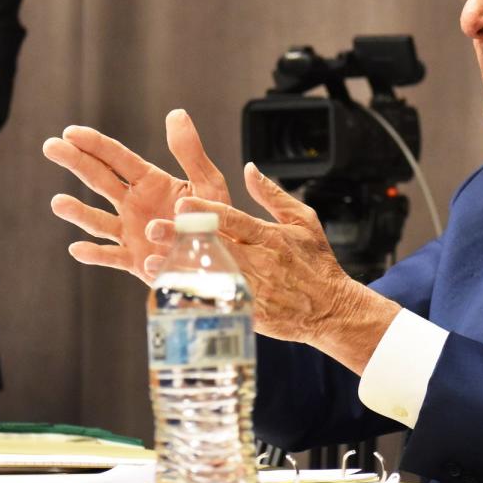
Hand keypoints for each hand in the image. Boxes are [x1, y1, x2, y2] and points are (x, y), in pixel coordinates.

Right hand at [43, 109, 230, 283]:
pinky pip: (113, 258)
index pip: (118, 159)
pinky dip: (95, 255)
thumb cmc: (216, 218)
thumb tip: (176, 113)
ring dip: (79, 212)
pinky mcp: (136, 261)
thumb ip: (191, 152)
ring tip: (58, 202)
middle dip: (76, 163)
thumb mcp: (209, 183)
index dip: (96, 145)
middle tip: (51, 146)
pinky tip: (77, 248)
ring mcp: (131, 233)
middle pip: (100, 180)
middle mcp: (134, 205)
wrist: (221, 257)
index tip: (71, 132)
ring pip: (99, 221)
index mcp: (151, 182)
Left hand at [146, 162, 400, 373]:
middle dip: (183, 238)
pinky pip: (217, 304)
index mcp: (271, 237)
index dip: (208, 211)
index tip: (182, 203)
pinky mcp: (249, 312)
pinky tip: (171, 293)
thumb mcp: (304, 221)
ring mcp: (253, 289)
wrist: (332, 308)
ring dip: (180, 269)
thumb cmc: (317, 263)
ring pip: (210, 276)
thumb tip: (249, 169)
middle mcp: (260, 262)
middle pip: (215, 247)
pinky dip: (193, 299)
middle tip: (153, 228)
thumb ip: (273, 195)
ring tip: (150, 263)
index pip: (235, 220)